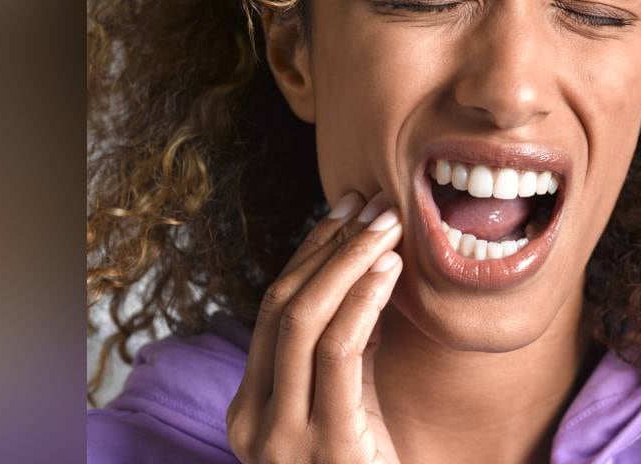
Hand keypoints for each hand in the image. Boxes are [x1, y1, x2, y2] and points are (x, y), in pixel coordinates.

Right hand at [227, 191, 403, 463]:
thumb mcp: (350, 407)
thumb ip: (346, 356)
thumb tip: (363, 282)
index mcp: (251, 408)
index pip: (273, 310)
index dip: (309, 253)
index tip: (345, 209)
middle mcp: (253, 420)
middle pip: (280, 306)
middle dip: (327, 244)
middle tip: (369, 202)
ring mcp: (281, 436)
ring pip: (302, 320)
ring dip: (347, 260)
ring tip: (387, 224)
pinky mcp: (324, 444)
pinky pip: (338, 353)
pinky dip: (362, 300)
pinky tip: (389, 270)